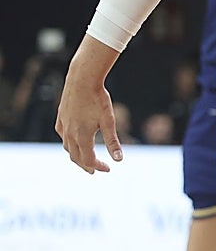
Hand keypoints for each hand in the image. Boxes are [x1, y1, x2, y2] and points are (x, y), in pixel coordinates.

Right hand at [55, 39, 122, 173]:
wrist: (82, 80)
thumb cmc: (98, 99)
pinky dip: (70, 143)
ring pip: (68, 148)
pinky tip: (75, 141)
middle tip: (95, 170)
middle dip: (86, 165)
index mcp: (82, 137)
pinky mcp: (60, 119)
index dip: (98, 166)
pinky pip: (63, 136)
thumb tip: (119, 159)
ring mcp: (63, 127)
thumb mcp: (109, 120)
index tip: (108, 169)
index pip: (89, 160)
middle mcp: (69, 134)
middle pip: (76, 158)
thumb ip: (112, 141)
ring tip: (86, 158)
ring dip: (77, 156)